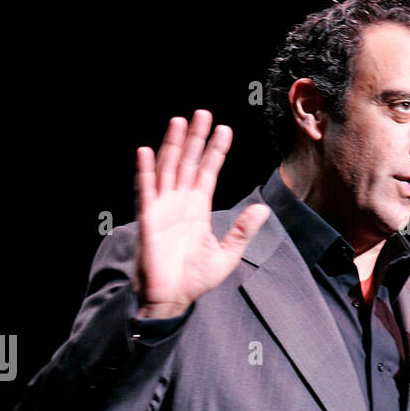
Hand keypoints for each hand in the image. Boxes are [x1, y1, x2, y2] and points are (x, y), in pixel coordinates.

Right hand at [133, 109, 269, 315]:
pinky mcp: (148, 218)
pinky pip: (145, 190)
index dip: (216, 151)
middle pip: (188, 162)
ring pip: (168, 168)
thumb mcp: (227, 254)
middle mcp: (180, 203)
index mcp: (198, 209)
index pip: (208, 172)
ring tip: (179, 121)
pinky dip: (146, 171)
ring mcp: (162, 208)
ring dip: (173, 145)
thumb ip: (243, 230)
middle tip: (203, 113)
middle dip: (196, 138)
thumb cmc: (195, 278)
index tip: (224, 129)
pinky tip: (146, 151)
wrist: (172, 298)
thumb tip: (264, 209)